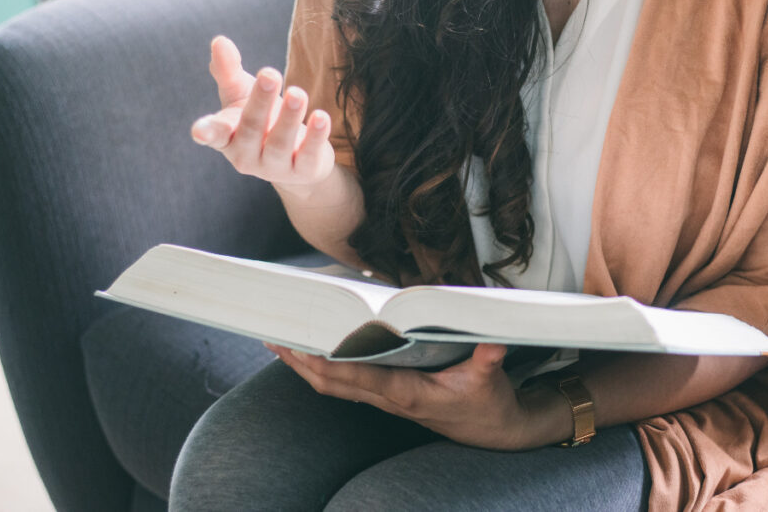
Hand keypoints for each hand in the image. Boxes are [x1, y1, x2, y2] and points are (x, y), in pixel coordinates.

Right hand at [190, 36, 335, 190]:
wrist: (296, 156)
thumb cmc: (261, 119)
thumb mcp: (241, 94)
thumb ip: (228, 71)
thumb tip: (219, 41)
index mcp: (227, 136)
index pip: (215, 134)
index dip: (207, 132)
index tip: (200, 130)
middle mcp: (246, 155)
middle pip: (252, 128)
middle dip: (261, 102)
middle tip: (270, 74)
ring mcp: (274, 167)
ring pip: (280, 143)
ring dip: (289, 117)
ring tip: (297, 92)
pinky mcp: (303, 171)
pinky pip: (308, 155)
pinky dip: (315, 136)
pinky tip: (321, 116)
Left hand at [264, 342, 571, 450]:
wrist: (494, 431)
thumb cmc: (488, 404)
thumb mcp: (490, 380)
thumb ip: (489, 359)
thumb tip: (493, 342)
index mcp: (408, 393)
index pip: (359, 377)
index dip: (328, 363)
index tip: (302, 346)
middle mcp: (390, 399)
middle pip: (333, 383)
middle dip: (301, 362)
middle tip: (273, 336)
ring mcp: (386, 400)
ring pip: (334, 386)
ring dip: (305, 367)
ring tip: (279, 342)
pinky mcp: (389, 397)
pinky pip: (346, 384)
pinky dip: (323, 369)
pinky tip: (312, 353)